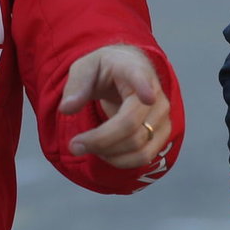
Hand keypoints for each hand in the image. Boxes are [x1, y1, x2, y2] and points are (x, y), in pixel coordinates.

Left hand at [60, 44, 169, 167]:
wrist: (130, 72)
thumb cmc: (107, 70)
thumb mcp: (85, 68)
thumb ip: (76, 86)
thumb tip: (67, 108)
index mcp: (134, 69)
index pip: (141, 77)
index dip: (144, 87)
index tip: (147, 97)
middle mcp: (155, 93)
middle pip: (130, 124)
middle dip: (99, 140)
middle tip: (73, 145)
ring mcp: (162, 115)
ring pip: (138, 145)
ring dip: (109, 153)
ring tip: (88, 147)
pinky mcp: (163, 133)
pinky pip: (145, 156)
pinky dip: (121, 161)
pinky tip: (104, 153)